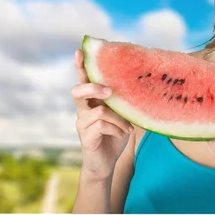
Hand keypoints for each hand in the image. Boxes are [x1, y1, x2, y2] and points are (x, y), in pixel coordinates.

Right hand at [72, 49, 132, 181]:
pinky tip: (123, 133)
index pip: (84, 79)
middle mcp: (83, 109)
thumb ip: (122, 101)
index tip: (80, 50)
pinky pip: (102, 125)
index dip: (81, 65)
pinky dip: (116, 128)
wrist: (106, 163)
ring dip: (117, 118)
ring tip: (127, 126)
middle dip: (93, 87)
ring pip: (98, 110)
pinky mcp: (85, 135)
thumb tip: (137, 84)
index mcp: (92, 100)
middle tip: (109, 91)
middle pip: (78, 90)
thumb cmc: (115, 135)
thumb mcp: (121, 115)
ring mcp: (81, 122)